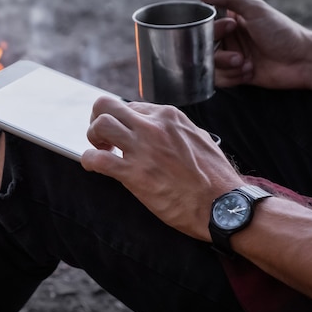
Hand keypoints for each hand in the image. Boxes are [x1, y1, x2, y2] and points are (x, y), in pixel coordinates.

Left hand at [81, 96, 244, 240]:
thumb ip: (175, 130)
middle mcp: (153, 126)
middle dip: (97, 119)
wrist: (223, 206)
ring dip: (92, 138)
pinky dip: (88, 161)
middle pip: (106, 105)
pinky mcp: (134, 173)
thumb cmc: (215, 178)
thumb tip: (160, 130)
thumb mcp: (198, 139)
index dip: (122, 122)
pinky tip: (94, 167)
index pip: (130, 107)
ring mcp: (143, 148)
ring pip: (100, 125)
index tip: (124, 137)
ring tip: (100, 151)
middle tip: (102, 138)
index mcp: (169, 116)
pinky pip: (97, 159)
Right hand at [197, 0, 309, 89]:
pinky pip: (219, 80)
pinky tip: (250, 72)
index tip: (231, 28)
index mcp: (231, 21)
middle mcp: (229, 39)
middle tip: (239, 55)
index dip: (214, 30)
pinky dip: (233, 78)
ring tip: (247, 64)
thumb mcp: (256, 9)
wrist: (302, 61)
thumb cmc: (282, 32)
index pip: (205, 25)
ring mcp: (231, 58)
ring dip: (228, 68)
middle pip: (203, 49)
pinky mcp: (235, 75)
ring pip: (209, 66)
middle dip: (221, 55)